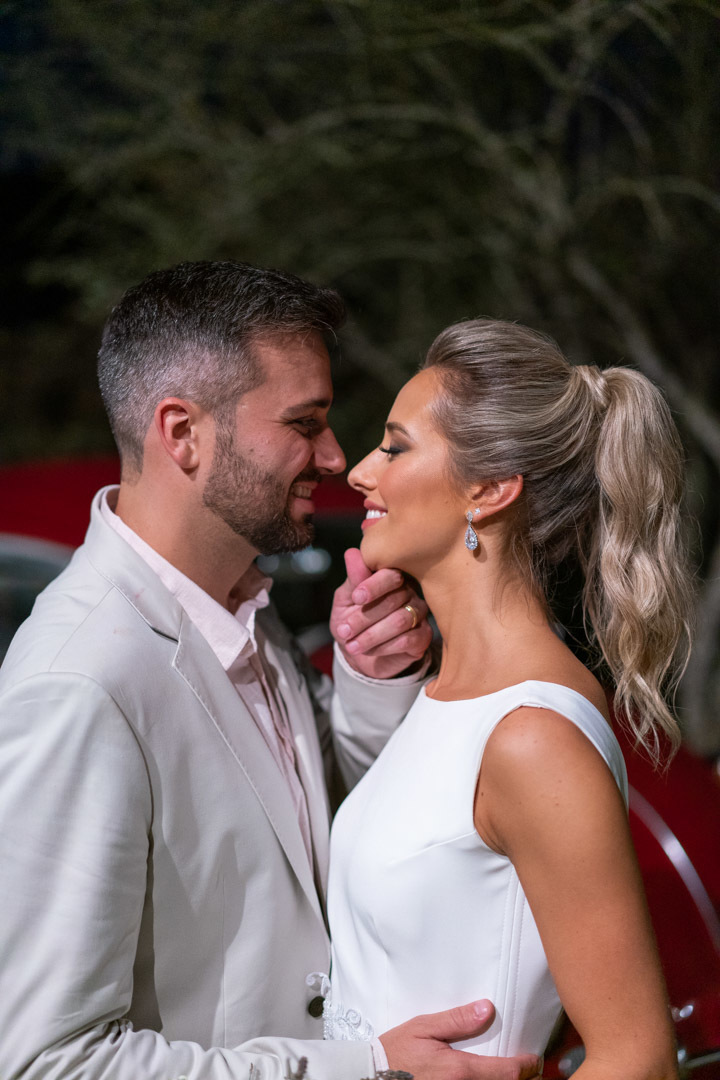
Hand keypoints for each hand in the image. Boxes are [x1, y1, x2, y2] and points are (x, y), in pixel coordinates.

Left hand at [330, 548, 432, 678]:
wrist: (361, 655)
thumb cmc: (353, 621)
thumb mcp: (345, 600)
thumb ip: (353, 579)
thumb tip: (352, 553)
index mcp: (390, 577)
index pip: (390, 574)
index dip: (374, 585)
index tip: (356, 598)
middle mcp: (409, 591)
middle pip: (393, 600)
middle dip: (364, 618)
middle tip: (344, 631)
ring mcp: (419, 613)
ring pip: (400, 621)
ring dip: (371, 635)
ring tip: (352, 645)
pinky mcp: (424, 635)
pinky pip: (407, 639)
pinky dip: (383, 647)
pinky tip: (370, 650)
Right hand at [379, 999, 542, 1079]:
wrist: (372, 1078)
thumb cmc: (396, 1052)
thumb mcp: (424, 1028)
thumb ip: (457, 1020)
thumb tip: (487, 1008)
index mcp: (460, 1071)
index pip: (508, 1072)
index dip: (528, 1067)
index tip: (535, 1059)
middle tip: (533, 1072)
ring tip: (516, 1078)